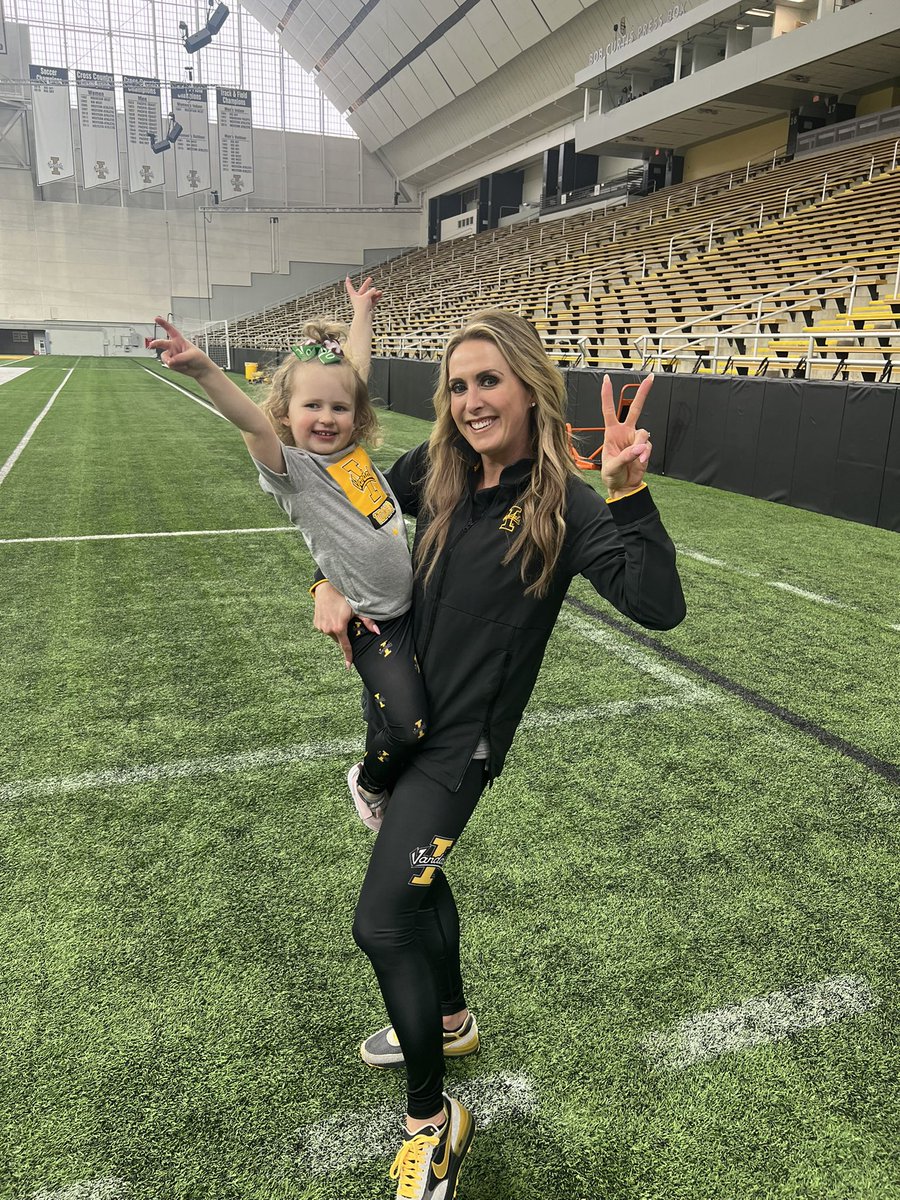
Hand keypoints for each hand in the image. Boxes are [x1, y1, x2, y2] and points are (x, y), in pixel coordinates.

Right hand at [150, 316, 216, 380]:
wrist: (201, 370)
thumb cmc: (200, 359)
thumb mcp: (191, 356)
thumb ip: (179, 358)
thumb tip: (170, 362)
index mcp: (180, 340)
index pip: (171, 330)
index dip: (164, 324)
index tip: (157, 318)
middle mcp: (174, 347)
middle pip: (162, 343)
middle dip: (155, 343)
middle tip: (151, 345)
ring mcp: (172, 355)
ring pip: (165, 357)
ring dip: (171, 361)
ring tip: (181, 364)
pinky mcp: (172, 363)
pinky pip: (169, 365)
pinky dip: (176, 367)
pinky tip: (183, 367)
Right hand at [313, 582, 379, 668]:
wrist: (326, 588)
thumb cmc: (343, 597)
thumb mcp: (357, 609)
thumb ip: (367, 621)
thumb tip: (377, 632)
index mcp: (339, 628)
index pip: (345, 647)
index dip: (348, 656)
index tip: (348, 666)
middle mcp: (328, 629)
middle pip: (339, 639)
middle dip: (344, 635)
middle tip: (347, 622)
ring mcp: (321, 627)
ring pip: (332, 634)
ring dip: (336, 630)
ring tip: (338, 616)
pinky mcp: (316, 623)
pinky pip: (325, 629)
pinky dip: (329, 625)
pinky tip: (332, 615)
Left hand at [345, 275, 382, 315]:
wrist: (364, 317)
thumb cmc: (362, 308)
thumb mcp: (366, 296)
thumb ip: (371, 291)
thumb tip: (374, 290)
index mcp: (354, 295)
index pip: (350, 287)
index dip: (348, 282)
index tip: (347, 278)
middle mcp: (358, 299)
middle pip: (363, 290)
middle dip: (367, 284)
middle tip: (370, 279)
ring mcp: (363, 303)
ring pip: (369, 296)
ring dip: (374, 293)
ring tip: (379, 292)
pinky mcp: (368, 307)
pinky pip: (372, 301)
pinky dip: (376, 298)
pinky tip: (379, 295)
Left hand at [600, 373, 652, 496]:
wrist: (624, 486)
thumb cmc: (612, 476)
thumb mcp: (612, 467)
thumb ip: (625, 456)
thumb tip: (640, 448)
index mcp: (611, 432)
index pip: (609, 410)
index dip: (607, 395)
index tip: (607, 379)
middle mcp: (625, 432)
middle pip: (634, 408)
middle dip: (643, 393)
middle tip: (651, 378)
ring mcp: (635, 439)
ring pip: (644, 433)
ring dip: (641, 446)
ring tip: (638, 458)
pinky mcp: (645, 447)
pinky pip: (648, 446)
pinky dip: (645, 453)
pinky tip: (641, 461)